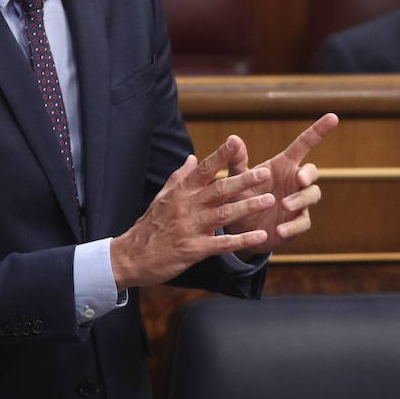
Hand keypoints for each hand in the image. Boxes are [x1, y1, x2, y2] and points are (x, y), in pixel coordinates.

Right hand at [110, 137, 274, 289]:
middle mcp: (186, 207)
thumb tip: (193, 157)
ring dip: (248, 207)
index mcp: (181, 193)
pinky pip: (222, 244)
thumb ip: (180, 177)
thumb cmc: (150, 225)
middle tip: (265, 172)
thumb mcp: (162, 197)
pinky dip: (242, 241)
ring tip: (269, 200)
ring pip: (223, 215)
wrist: (130, 257)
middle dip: (243, 180)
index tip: (236, 141)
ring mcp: (190, 228)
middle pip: (219, 190)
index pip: (203, 170)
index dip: (220, 155)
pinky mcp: (193, 250)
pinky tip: (260, 237)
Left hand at [224, 113, 338, 253]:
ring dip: (301, 199)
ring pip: (312, 195)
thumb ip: (237, 161)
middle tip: (299, 179)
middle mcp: (294, 181)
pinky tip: (280, 231)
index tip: (333, 116)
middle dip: (309, 174)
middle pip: (312, 172)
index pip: (304, 144)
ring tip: (285, 206)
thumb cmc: (240, 197)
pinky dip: (293, 226)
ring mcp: (299, 202)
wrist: (240, 230)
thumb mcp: (236, 180)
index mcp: (283, 165)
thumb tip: (233, 138)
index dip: (318, 130)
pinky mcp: (297, 223)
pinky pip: (303, 222)